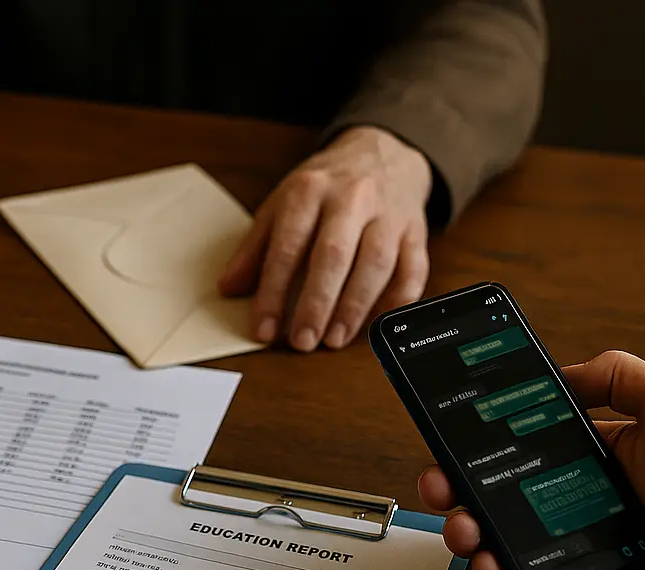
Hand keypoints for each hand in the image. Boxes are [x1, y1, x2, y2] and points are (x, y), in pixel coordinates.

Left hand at [220, 125, 431, 351]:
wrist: (382, 153)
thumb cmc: (325, 188)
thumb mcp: (282, 204)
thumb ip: (255, 247)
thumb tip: (229, 288)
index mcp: (309, 191)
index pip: (287, 246)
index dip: (273, 291)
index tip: (264, 328)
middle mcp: (351, 199)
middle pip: (334, 255)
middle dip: (316, 303)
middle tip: (302, 341)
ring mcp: (388, 214)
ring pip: (376, 263)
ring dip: (355, 307)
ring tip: (334, 339)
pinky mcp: (416, 231)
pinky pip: (413, 269)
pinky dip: (397, 300)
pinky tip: (377, 323)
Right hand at [419, 351, 644, 569]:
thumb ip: (619, 375)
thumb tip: (560, 370)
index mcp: (587, 454)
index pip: (513, 442)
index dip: (473, 437)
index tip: (444, 429)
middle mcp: (570, 499)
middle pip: (489, 491)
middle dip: (450, 485)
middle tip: (439, 484)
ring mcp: (568, 547)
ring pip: (494, 540)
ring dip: (463, 532)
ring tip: (464, 529)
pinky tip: (492, 568)